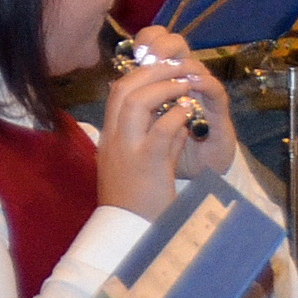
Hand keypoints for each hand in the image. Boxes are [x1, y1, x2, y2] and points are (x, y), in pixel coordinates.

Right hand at [98, 30, 230, 218]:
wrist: (129, 232)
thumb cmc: (136, 202)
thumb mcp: (142, 164)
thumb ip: (157, 138)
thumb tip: (176, 115)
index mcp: (110, 138)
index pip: (117, 93)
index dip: (139, 74)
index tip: (162, 69)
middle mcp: (113, 139)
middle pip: (123, 89)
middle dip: (150, 71)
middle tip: (175, 64)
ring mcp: (127, 150)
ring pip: (136, 101)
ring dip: (163, 86)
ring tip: (184, 82)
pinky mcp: (147, 163)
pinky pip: (161, 129)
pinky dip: (175, 114)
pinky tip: (188, 112)